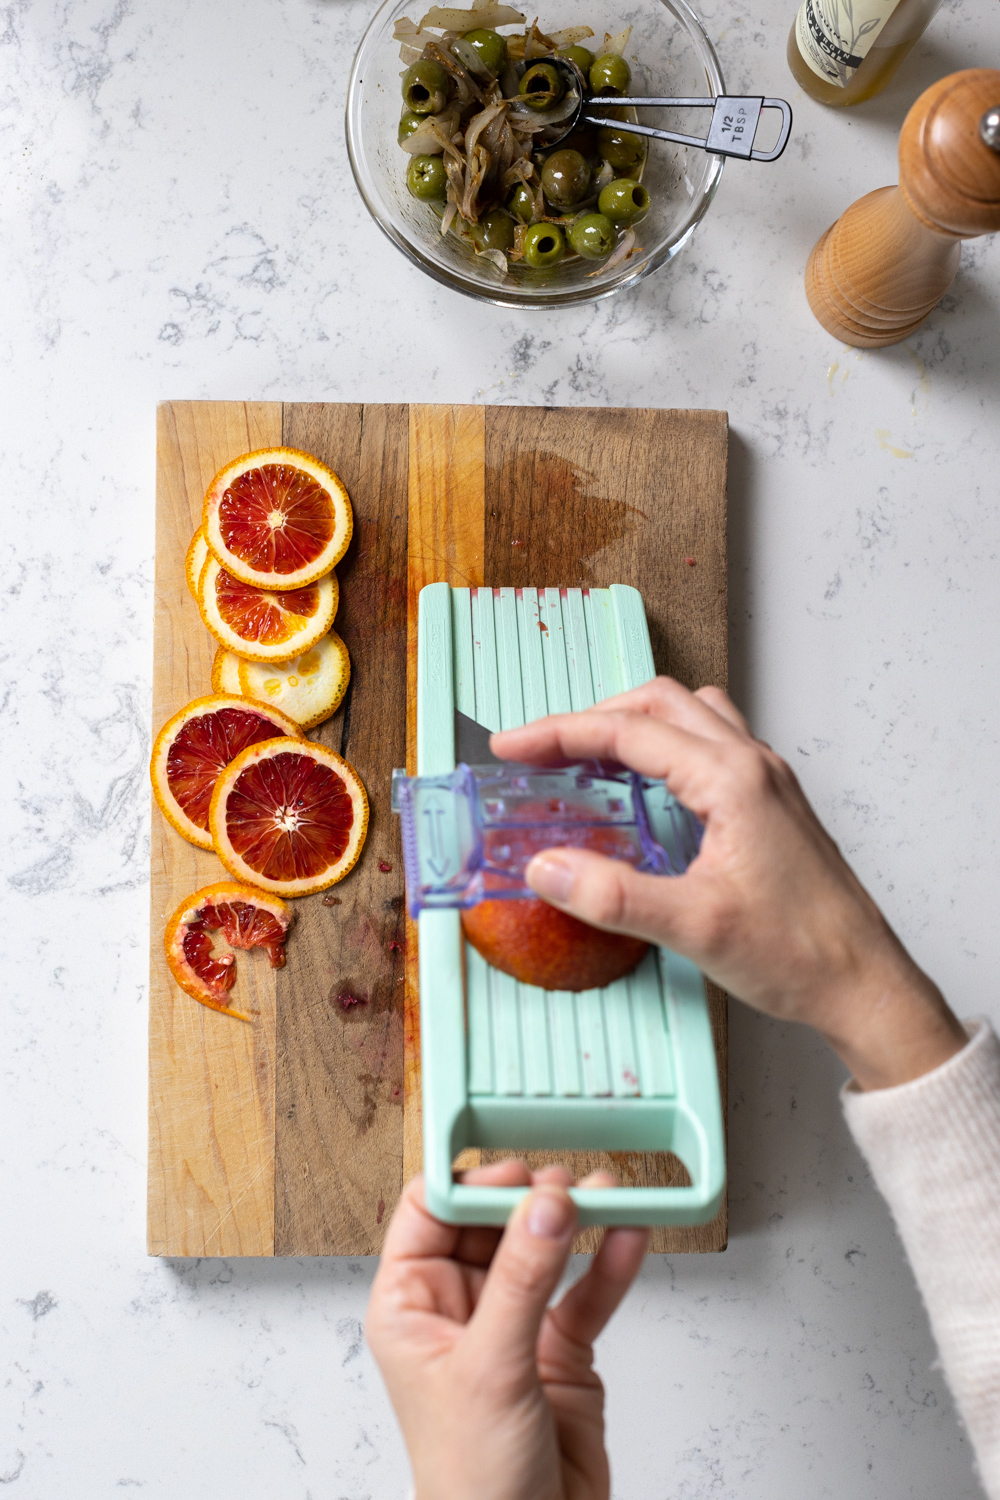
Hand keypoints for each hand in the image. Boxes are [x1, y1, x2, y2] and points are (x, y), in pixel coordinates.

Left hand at [366, 1160, 648, 1499]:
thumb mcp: (490, 1369)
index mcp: (410, 1305)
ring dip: (576, 1220)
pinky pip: (586, 1291)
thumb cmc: (471, 1485)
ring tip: (606, 1190)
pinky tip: (630, 1232)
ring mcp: (512, 1326)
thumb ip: (522, 1280)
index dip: (470, 1183)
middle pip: (493, 1223)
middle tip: (567, 1179)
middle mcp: (458, 1309)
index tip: (515, 1167)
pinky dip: (610, 1262)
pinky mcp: (559, 1350)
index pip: (430, 1213)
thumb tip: (544, 1206)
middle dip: (531, 1195)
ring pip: (544, 1251)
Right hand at [492, 678, 965, 1090]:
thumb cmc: (802, 954)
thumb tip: (548, 868)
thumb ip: (612, 895)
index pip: (628, 730)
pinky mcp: (771, 806)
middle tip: (539, 748)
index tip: (512, 745)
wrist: (865, 985)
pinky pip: (710, 746)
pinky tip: (645, 788)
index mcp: (733, 780)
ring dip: (633, 722)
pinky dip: (664, 747)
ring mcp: (767, 783)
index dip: (559, 733)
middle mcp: (753, 767)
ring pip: (689, 716)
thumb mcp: (695, 928)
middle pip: (658, 704)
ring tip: (586, 755)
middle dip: (591, 718)